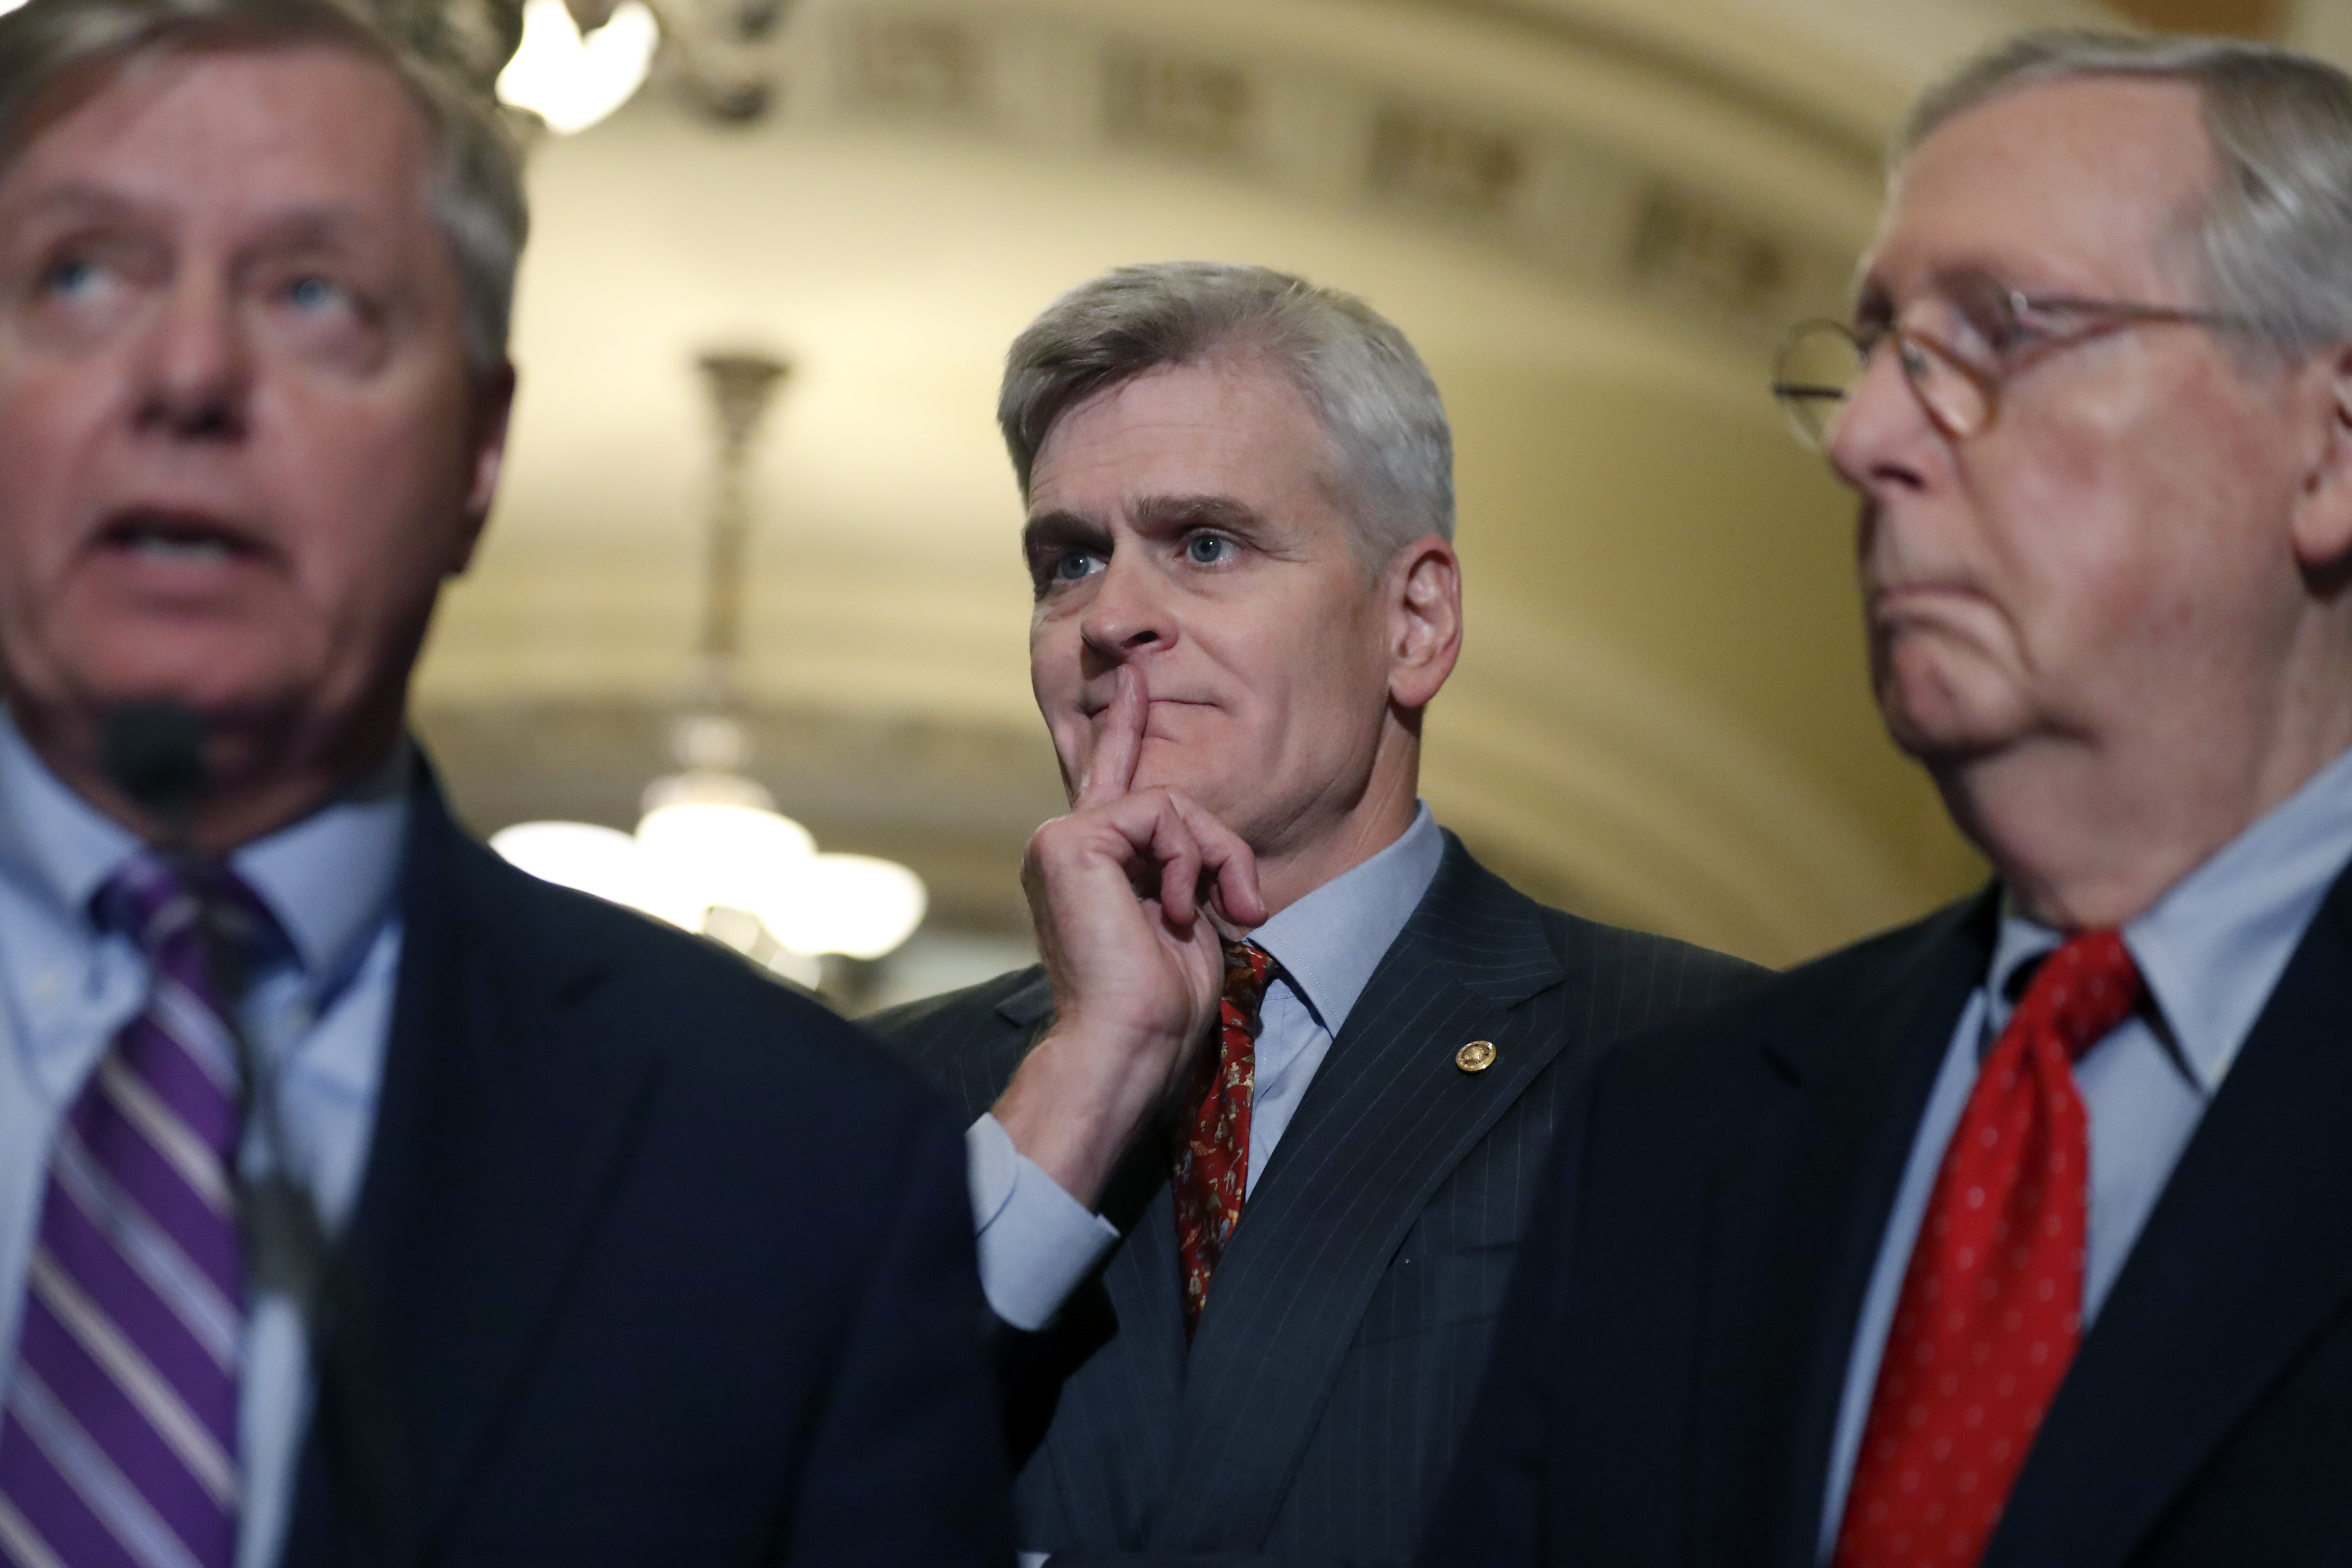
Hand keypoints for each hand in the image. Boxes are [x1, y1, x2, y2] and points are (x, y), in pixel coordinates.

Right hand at [993, 664, 1266, 1209]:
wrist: (1129, 1042)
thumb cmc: (1159, 1002)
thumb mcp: (1187, 918)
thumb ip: (1185, 867)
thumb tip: (1207, 850)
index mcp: (1088, 864)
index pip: (1112, 780)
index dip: (1126, 726)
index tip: (1136, 675)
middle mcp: (1065, 844)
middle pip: (1164, 798)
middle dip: (1216, 846)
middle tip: (1243, 904)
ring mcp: (1061, 838)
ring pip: (1169, 802)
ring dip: (1213, 857)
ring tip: (1217, 911)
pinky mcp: (1070, 840)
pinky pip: (1160, 811)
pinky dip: (1190, 857)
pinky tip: (1177, 907)